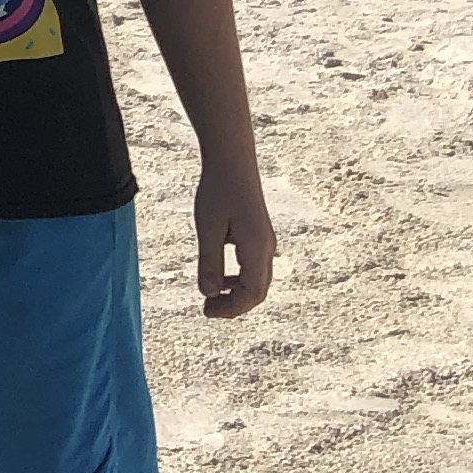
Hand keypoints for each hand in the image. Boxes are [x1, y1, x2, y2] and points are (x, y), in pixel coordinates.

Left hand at [193, 160, 274, 319]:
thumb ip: (209, 262)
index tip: (206, 311)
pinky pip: (254, 268)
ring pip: (257, 280)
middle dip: (234, 305)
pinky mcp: (259, 235)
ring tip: (211, 296)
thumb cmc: (218, 191)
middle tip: (207, 309)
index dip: (231, 308)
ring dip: (236, 293)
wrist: (233, 161)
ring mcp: (265, 241)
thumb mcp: (208, 229)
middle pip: (258, 291)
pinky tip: (220, 277)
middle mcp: (267, 247)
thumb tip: (208, 294)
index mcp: (256, 248)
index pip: (252, 293)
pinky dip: (239, 279)